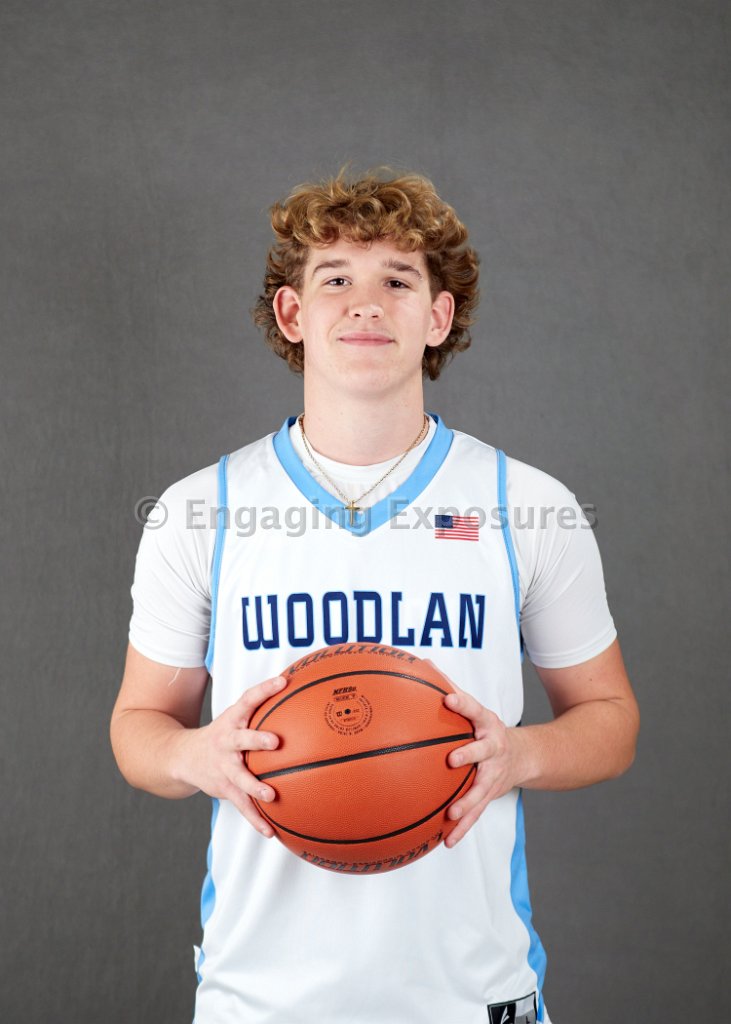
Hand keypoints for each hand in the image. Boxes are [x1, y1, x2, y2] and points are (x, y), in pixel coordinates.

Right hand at [173, 673, 286, 836]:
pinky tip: (271, 831)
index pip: (248, 699)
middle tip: (275, 742)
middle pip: (241, 739)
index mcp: (232, 720)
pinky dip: (256, 819)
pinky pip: (242, 806)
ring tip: (271, 795)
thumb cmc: (223, 734)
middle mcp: (226, 742)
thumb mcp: (236, 717)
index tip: (282, 682)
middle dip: (257, 740)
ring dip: (254, 787)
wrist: (183, 757)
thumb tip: (300, 691)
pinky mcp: (224, 788)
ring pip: (239, 777)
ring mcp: (223, 767)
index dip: (264, 689)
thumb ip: (262, 707)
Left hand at [439, 680, 522, 847]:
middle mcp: (493, 748)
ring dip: (467, 801)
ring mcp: (493, 774)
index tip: (449, 697)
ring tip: (452, 812)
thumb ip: (449, 686)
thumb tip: (422, 663)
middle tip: (452, 759)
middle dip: (469, 754)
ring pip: (481, 789)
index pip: (475, 709)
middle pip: (483, 751)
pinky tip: (447, 841)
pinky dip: (463, 828)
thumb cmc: (486, 727)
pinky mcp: (490, 795)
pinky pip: (476, 813)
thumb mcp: (475, 708)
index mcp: (486, 724)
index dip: (463, 703)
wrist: (524, 756)